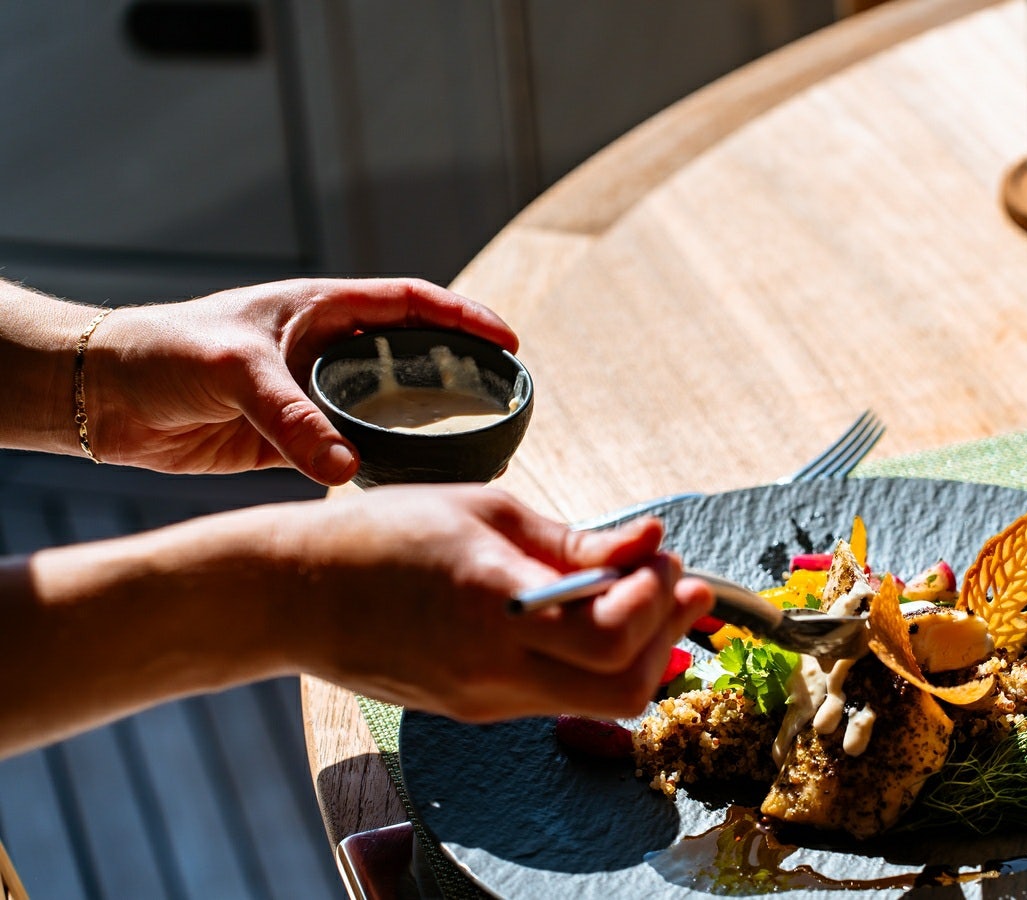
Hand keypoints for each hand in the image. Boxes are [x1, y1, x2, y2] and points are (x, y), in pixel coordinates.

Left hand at [86, 278, 517, 483]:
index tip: (508, 342)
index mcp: (321, 309)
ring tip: (470, 449)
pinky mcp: (289, 441)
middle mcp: (323, 351)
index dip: (464, 318)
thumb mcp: (234, 372)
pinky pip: (348, 453)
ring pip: (384, 411)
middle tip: (503, 400)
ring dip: (423, 427)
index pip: (411, 304)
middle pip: (410, 358)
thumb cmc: (162, 351)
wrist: (102, 397)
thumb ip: (292, 419)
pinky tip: (404, 484)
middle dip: (459, 374)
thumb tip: (346, 467)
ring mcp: (310, 397)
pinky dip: (378, 467)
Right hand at [278, 487, 714, 720]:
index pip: (613, 637)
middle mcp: (491, 669)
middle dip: (667, 635)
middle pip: (624, 690)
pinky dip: (593, 659)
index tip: (663, 554)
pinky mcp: (474, 711)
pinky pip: (559, 695)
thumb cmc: (381, 533)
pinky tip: (590, 612)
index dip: (658, 599)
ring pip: (598, 701)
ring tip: (641, 590)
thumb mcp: (483, 510)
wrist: (289, 594)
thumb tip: (650, 539)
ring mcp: (482, 701)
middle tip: (675, 580)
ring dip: (638, 648)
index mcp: (492, 605)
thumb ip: (574, 540)